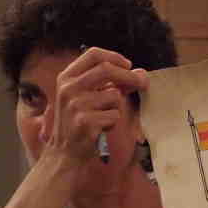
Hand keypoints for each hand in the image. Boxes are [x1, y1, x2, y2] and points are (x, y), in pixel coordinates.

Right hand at [46, 46, 148, 163]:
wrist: (65, 153)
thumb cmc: (80, 123)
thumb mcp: (88, 98)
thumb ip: (110, 84)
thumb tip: (141, 74)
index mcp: (66, 78)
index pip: (93, 54)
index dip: (114, 57)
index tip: (128, 65)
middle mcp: (68, 88)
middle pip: (106, 70)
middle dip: (128, 76)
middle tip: (142, 83)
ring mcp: (75, 105)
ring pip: (114, 96)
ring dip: (116, 108)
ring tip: (103, 119)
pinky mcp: (85, 122)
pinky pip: (114, 116)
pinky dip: (113, 123)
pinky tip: (101, 130)